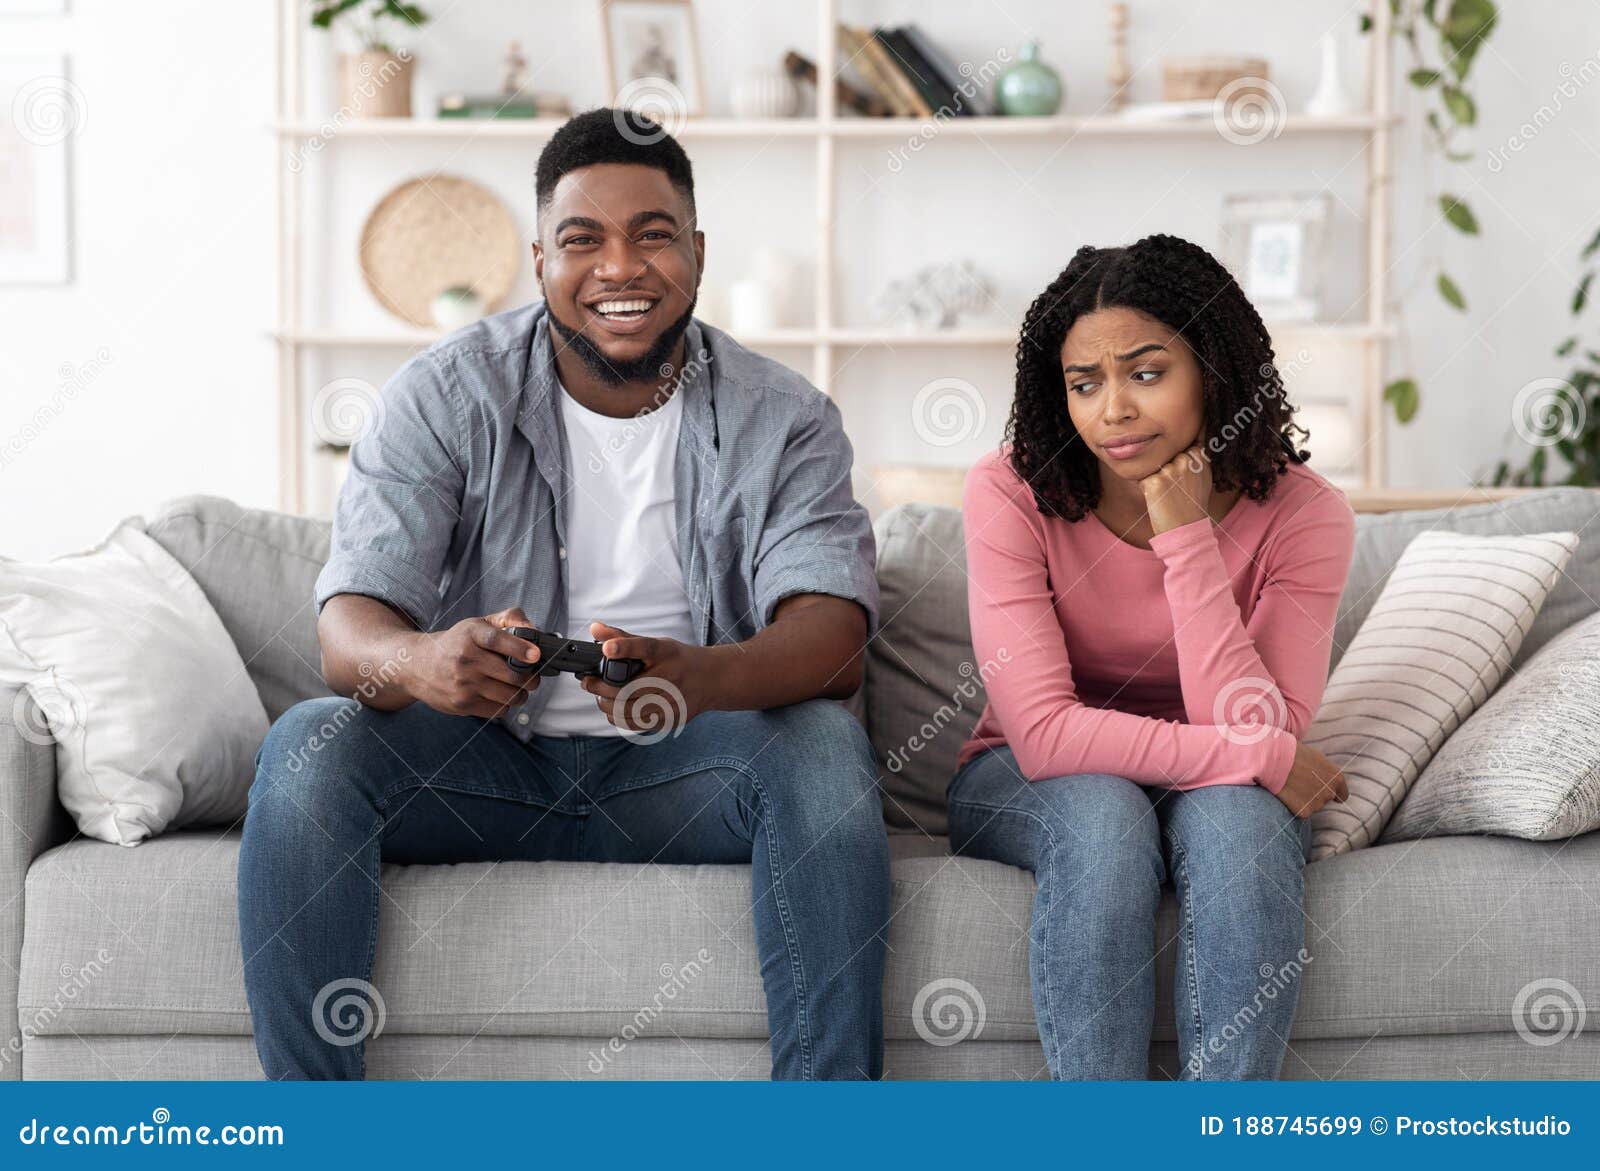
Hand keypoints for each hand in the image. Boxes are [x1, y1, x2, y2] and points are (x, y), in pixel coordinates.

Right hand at [400, 607, 543, 718]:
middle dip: (530, 679)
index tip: (536, 655)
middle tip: (533, 677)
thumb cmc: (456, 643)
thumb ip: (508, 619)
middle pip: (511, 675)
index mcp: (470, 634)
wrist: (417, 666)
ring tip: (519, 688)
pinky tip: (499, 695)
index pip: (496, 640)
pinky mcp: (461, 704)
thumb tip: (534, 630)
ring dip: (521, 694)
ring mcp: (462, 684)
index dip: (519, 648)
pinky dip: (505, 704)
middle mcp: (464, 659)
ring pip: (509, 696)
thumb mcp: (478, 624)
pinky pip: (498, 710)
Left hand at [579, 621, 709, 735]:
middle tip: (588, 683)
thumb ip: (624, 637)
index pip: (645, 647)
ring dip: (606, 704)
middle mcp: (670, 676)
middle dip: (600, 687)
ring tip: (599, 697)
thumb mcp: (656, 643)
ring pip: (628, 710)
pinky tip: (613, 709)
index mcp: (666, 653)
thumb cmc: (678, 659)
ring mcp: (671, 701)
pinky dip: (618, 717)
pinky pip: (635, 723)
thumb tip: (594, 627)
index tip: (606, 649)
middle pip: (628, 688)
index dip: (624, 648)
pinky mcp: (669, 719)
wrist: (712, 680)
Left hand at [1141, 441, 1211, 535]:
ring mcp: (1171, 470)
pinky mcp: (1155, 481)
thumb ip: (1196, 455)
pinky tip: (1159, 499)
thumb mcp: (1202, 475)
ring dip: (1155, 478)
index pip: (1178, 443)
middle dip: (1164, 468)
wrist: (1186, 529)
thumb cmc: (1192, 503)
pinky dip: (1146, 487)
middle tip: (1174, 489)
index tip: (1179, 476)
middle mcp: (1187, 460)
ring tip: (1168, 494)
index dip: (1175, 458)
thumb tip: (1192, 435)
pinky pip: (1142, 477)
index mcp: (1200, 456)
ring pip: (1153, 465)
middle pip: (1164, 454)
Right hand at [1273, 741, 1348, 818]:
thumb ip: (1325, 771)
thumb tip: (1323, 776)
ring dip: (1304, 799)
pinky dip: (1294, 805)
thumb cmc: (1294, 754)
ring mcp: (1318, 804)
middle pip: (1325, 799)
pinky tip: (1287, 794)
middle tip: (1300, 784)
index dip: (1335, 794)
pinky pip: (1301, 811)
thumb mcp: (1316, 758)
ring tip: (1291, 786)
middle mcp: (1330, 793)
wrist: (1276, 761)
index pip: (1342, 795)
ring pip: (1313, 805)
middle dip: (1315, 794)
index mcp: (1337, 778)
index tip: (1327, 793)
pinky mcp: (1305, 811)